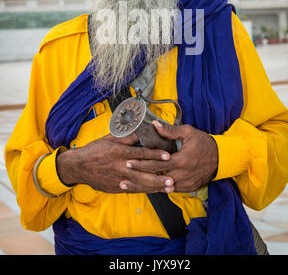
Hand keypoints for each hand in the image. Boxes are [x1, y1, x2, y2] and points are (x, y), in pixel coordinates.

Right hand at [56, 132, 174, 193]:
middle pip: (143, 172)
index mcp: (119, 152)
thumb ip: (126, 137)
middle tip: (172, 178)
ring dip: (156, 186)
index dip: (155, 155)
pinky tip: (155, 191)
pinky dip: (145, 190)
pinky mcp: (116, 188)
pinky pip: (133, 189)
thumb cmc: (94, 150)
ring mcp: (118, 179)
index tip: (167, 156)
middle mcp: (120, 166)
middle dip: (159, 176)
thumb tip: (141, 132)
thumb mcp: (109, 139)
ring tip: (169, 187)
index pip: (141, 154)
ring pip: (140, 184)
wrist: (78, 166)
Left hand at [122, 121, 218, 192]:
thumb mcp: (188, 132)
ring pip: (161, 187)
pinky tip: (145, 188)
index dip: (141, 163)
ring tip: (129, 186)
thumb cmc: (204, 143)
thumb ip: (170, 130)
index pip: (156, 163)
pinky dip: (158, 189)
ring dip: (145, 187)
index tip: (128, 162)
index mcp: (180, 160)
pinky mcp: (188, 188)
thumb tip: (155, 124)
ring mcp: (185, 183)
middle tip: (122, 178)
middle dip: (138, 178)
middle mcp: (181, 174)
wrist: (221, 158)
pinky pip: (169, 190)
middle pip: (155, 178)